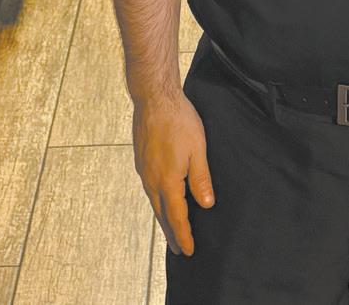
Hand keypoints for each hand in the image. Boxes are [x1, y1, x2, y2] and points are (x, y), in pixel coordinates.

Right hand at [133, 92, 214, 256]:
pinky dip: (157, 201)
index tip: (189, 251)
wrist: (154, 97)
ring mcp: (144, 170)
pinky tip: (162, 198)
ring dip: (163, 218)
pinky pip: (149, 188)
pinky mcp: (141, 160)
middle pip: (162, 214)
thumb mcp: (198, 149)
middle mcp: (151, 180)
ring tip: (170, 229)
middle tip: (178, 250)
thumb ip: (201, 179)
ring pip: (154, 202)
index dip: (184, 235)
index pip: (176, 216)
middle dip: (171, 233)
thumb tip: (206, 204)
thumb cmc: (178, 120)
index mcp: (167, 181)